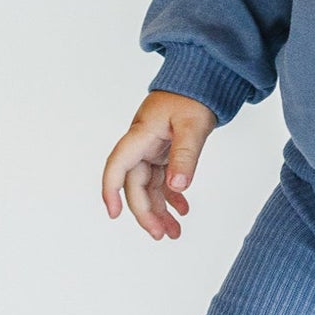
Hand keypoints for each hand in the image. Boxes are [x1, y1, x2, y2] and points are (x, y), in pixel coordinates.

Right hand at [102, 92, 219, 239]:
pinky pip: (163, 179)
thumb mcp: (192, 126)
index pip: (118, 166)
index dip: (111, 191)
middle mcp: (142, 144)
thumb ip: (185, 157)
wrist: (203, 79)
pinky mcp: (164, 151)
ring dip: (160, 209)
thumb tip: (178, 186)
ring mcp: (152, 149)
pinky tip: (183, 209)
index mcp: (141, 135)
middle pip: (136, 184)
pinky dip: (172, 195)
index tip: (113, 214)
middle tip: (162, 235)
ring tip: (174, 231)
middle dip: (147, 212)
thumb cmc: (194, 95)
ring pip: (149, 186)